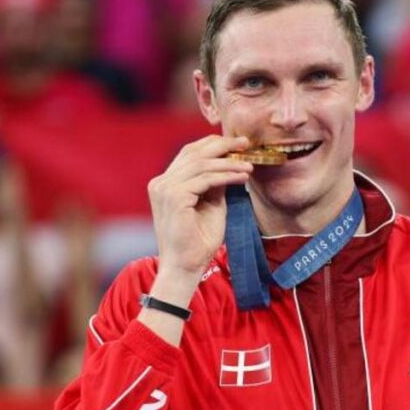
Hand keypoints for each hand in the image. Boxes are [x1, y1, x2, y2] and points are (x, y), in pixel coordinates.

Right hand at [147, 134, 251, 280]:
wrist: (185, 267)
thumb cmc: (198, 241)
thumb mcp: (211, 205)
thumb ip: (215, 184)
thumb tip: (230, 162)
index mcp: (165, 183)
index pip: (189, 153)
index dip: (213, 144)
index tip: (238, 143)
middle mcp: (161, 183)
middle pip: (194, 152)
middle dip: (223, 145)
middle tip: (246, 143)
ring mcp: (165, 189)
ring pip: (202, 164)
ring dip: (229, 163)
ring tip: (249, 166)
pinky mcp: (174, 197)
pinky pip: (206, 179)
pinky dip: (227, 176)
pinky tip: (243, 177)